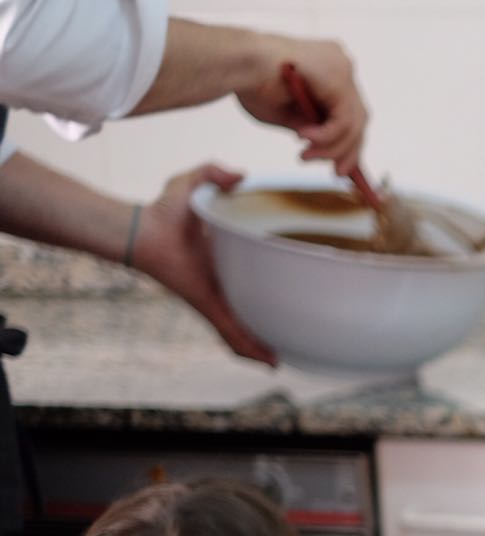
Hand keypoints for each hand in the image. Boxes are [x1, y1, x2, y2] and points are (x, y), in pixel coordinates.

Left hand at [131, 165, 276, 365]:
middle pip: (249, 313)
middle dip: (266, 328)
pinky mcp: (208, 305)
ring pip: (243, 331)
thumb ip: (214, 172)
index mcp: (224, 262)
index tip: (289, 296)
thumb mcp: (193, 184)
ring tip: (282, 362)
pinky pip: (231, 332)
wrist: (143, 231)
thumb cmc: (162, 210)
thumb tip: (241, 175)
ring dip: (262, 347)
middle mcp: (222, 285)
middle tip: (290, 338)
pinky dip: (249, 348)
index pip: (251, 280)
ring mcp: (215, 298)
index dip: (269, 290)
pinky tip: (267, 363)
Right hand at [236, 35, 367, 176]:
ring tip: (306, 156)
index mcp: (329, 68)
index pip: (349, 111)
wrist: (237, 62)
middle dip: (346, 150)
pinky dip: (327, 137)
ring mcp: (341, 69)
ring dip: (332, 148)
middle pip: (357, 118)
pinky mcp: (338, 78)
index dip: (348, 142)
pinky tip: (305, 140)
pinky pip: (343, 120)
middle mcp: (340, 65)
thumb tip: (324, 144)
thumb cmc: (251, 82)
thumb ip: (310, 126)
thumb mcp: (286, 114)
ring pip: (353, 123)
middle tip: (335, 172)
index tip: (341, 167)